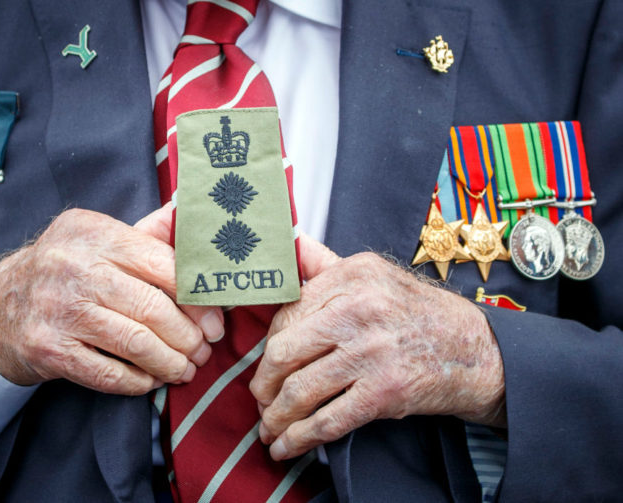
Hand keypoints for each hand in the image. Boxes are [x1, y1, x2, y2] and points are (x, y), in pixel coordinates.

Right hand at [0, 204, 224, 394]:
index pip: (162, 264)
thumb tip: (190, 215)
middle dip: (188, 336)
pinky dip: (139, 381)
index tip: (215, 320)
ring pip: (136, 344)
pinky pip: (108, 373)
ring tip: (185, 368)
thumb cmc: (65, 269)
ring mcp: (60, 311)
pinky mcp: (49, 349)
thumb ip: (146, 233)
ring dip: (170, 362)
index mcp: (95, 233)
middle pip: (153, 308)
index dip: (196, 298)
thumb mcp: (98, 238)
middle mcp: (75, 268)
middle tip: (203, 350)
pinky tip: (152, 379)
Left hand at [249, 236, 504, 460]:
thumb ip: (326, 264)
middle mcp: (360, 309)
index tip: (266, 362)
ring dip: (275, 417)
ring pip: (299, 390)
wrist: (477, 350)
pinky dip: (298, 438)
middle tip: (260, 398)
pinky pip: (327, 420)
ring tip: (270, 426)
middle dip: (263, 383)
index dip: (268, 344)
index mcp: (353, 274)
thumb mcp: (374, 274)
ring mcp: (372, 352)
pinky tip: (286, 445)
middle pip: (283, 352)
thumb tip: (289, 245)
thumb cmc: (418, 312)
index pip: (287, 312)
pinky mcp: (385, 391)